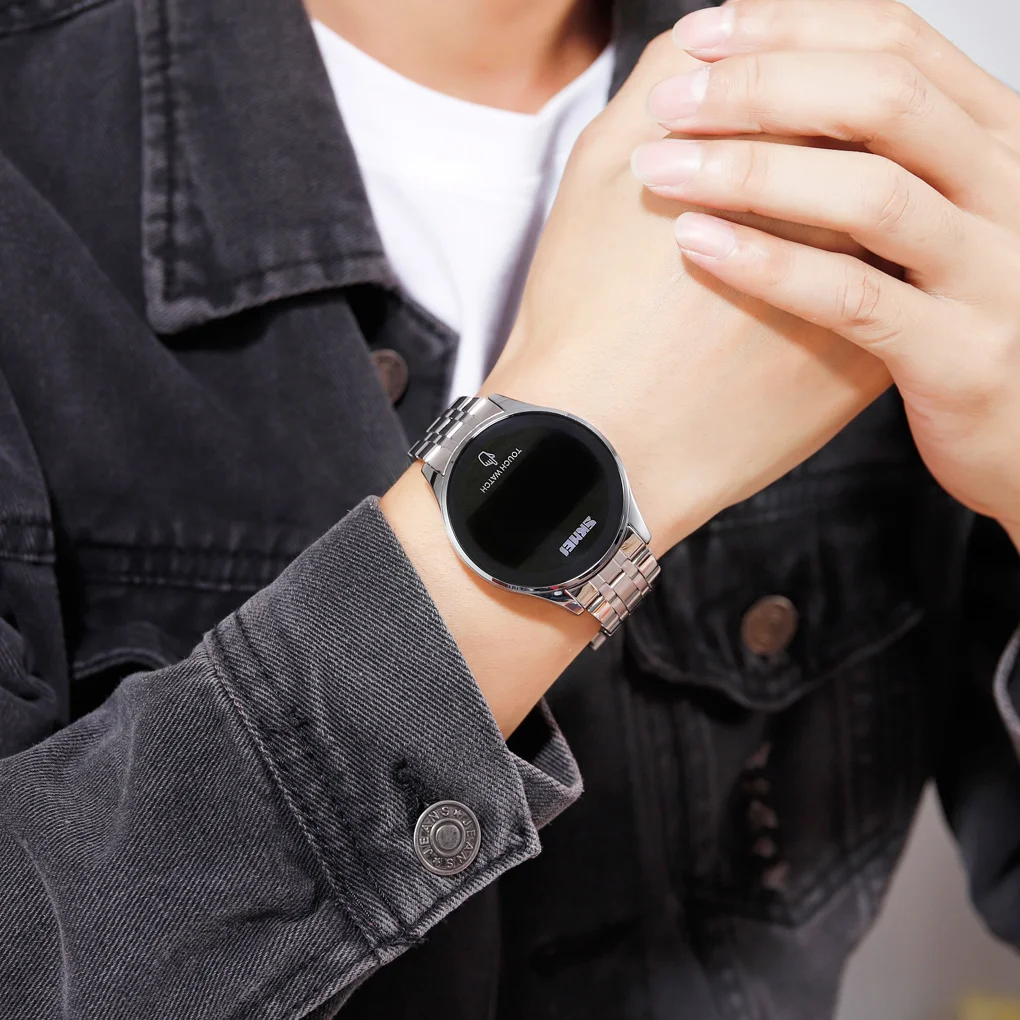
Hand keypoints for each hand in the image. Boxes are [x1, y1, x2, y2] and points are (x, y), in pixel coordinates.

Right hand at [486, 32, 888, 553]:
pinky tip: (794, 292)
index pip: (825, 77)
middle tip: (764, 172)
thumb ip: (662, 80)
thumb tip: (710, 37)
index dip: (784, 77)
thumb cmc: (584, 319)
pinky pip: (882, 301)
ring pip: (887, 228)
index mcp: (770, 158)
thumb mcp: (599, 170)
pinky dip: (853, 279)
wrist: (598, 447)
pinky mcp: (864, 367)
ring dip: (846, 213)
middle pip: (873, 146)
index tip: (747, 101)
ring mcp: (865, 297)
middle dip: (827, 138)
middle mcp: (839, 221)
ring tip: (779, 232)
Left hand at [632, 0, 1019, 537]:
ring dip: (752, 171)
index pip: (896, 41)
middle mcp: (1008, 188)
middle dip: (762, 86)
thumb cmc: (958, 315)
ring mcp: (993, 273)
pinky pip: (857, 298)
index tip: (701, 33)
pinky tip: (697, 246)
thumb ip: (883, 153)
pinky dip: (771, 265)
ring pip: (873, 193)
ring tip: (661, 170)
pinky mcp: (959, 355)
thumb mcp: (940, 213)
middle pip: (882, 98)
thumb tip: (774, 85)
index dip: (791, 26)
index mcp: (996, 138)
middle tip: (669, 104)